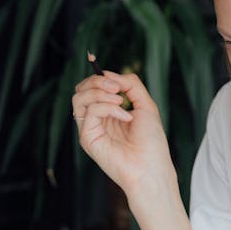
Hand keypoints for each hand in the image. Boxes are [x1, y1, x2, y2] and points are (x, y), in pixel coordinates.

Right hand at [71, 70, 175, 199]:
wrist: (152, 166)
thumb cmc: (151, 142)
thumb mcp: (145, 105)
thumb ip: (130, 85)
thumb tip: (109, 74)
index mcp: (109, 112)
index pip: (93, 87)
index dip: (96, 74)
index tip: (99, 62)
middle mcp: (97, 119)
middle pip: (82, 89)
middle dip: (98, 81)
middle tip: (118, 88)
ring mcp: (90, 128)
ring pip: (79, 97)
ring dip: (100, 91)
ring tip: (120, 100)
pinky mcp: (87, 138)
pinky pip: (89, 111)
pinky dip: (108, 107)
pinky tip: (125, 116)